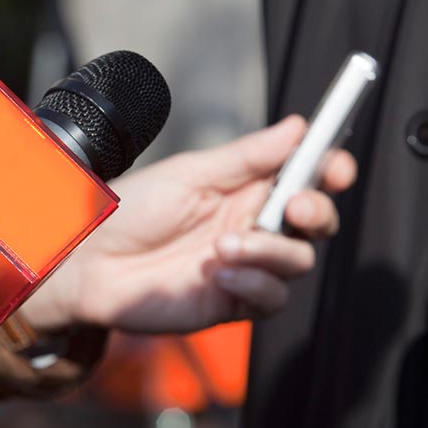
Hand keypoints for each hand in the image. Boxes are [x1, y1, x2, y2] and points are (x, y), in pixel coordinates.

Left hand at [22, 116, 356, 332]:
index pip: (307, 176)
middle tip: (292, 205)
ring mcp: (246, 265)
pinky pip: (271, 298)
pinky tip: (216, 273)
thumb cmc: (133, 210)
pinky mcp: (233, 301)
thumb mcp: (191, 173)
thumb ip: (248, 157)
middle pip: (316, 221)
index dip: (331, 170)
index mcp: (247, 186)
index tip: (337, 166)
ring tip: (222, 247)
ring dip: (270, 251)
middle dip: (316, 211)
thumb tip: (300, 126)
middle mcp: (253, 224)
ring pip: (298, 261)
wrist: (90, 260)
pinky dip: (253, 283)